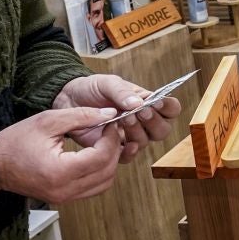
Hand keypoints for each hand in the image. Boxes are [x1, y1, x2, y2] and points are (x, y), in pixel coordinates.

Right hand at [0, 106, 123, 204]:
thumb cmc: (15, 141)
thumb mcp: (48, 121)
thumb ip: (82, 116)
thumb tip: (109, 114)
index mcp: (60, 171)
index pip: (102, 157)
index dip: (112, 138)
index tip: (110, 123)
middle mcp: (65, 190)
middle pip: (107, 171)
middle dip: (114, 149)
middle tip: (110, 130)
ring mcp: (65, 197)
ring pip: (104, 183)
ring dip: (109, 162)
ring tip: (103, 142)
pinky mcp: (64, 198)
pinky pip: (93, 188)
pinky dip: (100, 172)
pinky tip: (95, 155)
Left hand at [54, 73, 181, 160]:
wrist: (68, 99)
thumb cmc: (91, 88)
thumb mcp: (107, 83)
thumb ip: (122, 91)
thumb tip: (138, 104)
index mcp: (146, 103)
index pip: (170, 109)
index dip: (168, 107)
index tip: (156, 102)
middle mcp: (142, 121)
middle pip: (162, 130)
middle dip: (153, 122)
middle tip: (138, 112)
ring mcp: (129, 135)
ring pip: (146, 142)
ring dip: (137, 132)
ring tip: (122, 119)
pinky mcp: (113, 148)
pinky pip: (128, 156)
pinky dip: (129, 152)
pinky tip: (124, 144)